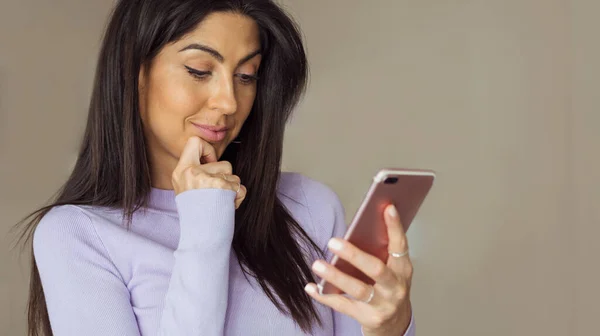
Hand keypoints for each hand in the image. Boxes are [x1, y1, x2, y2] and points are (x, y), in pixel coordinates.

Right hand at [171, 136, 246, 208]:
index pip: (195, 142)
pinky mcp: (220, 188)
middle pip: (224, 163)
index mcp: (181, 171)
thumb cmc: (196, 214)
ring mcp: (206, 180)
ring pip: (234, 175)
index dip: (208, 151)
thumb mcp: (186, 189)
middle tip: (216, 193)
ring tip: (220, 201)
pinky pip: (239, 186)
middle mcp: (191, 173)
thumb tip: (213, 158)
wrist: (200, 237)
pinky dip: (238, 196)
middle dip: (226, 179)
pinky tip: (228, 206)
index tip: (210, 165)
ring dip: (232, 189)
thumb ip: (196, 172)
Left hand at [304, 204, 412, 335]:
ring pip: (358, 289)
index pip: (400, 245)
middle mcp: (395, 287)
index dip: (394, 227)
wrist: (395, 325)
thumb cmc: (389, 289)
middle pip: (376, 269)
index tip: (386, 208)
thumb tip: (358, 228)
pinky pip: (343, 305)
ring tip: (317, 264)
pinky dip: (324, 296)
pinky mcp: (368, 318)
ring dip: (336, 276)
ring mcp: (383, 304)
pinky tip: (311, 287)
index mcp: (403, 269)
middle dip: (354, 254)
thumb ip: (379, 252)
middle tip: (333, 241)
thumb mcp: (392, 270)